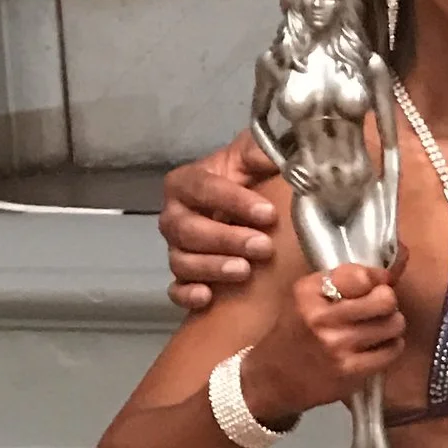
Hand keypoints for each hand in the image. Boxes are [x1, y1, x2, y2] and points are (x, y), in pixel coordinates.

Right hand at [163, 133, 278, 310]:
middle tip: (263, 246)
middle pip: (188, 230)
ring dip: (212, 267)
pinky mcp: (184, 276)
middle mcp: (174, 215)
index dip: (233, 201)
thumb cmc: (250, 178)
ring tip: (244, 271)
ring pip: (182, 261)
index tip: (268, 213)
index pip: (202, 189)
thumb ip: (258, 150)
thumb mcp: (253, 156)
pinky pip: (176, 289)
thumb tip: (273, 154)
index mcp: (186, 182)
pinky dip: (188, 294)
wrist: (253, 209)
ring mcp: (177, 248)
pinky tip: (208, 297)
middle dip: (226, 238)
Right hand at [245, 260, 406, 420]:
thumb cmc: (296, 333)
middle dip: (387, 302)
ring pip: (393, 325)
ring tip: (378, 329)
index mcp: (308, 292)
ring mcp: (336, 346)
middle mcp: (320, 317)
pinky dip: (390, 347)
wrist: (273, 378)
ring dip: (391, 326)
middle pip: (384, 299)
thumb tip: (388, 274)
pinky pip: (391, 351)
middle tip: (379, 310)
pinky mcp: (349, 371)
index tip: (373, 286)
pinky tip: (376, 348)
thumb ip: (343, 280)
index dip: (375, 279)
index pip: (360, 275)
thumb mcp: (306, 297)